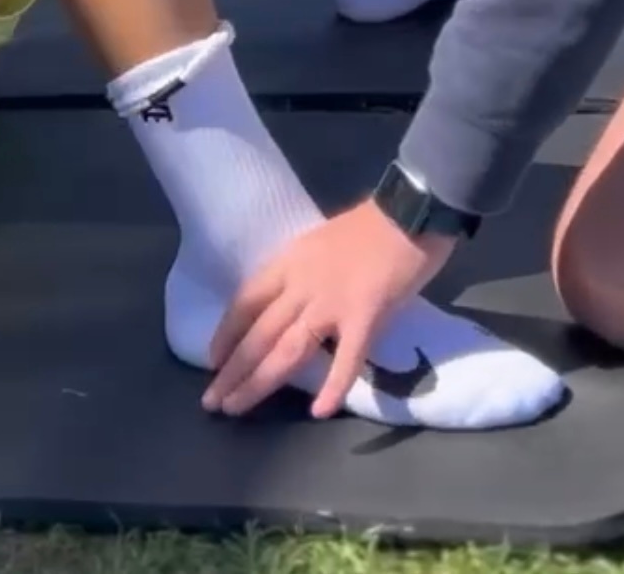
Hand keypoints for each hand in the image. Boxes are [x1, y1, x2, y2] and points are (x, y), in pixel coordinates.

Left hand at [203, 199, 454, 418]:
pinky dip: (333, 385)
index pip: (247, 300)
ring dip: (260, 382)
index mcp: (292, 261)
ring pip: (288, 349)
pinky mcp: (366, 317)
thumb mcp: (323, 240)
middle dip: (234, 370)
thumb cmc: (373, 222)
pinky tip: (319, 412)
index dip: (227, 332)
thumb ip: (307, 271)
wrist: (411, 210)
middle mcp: (303, 284)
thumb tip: (296, 299)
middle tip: (212, 402)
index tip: (214, 359)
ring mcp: (333, 302)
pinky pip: (347, 358)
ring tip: (237, 409)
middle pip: (260, 333)